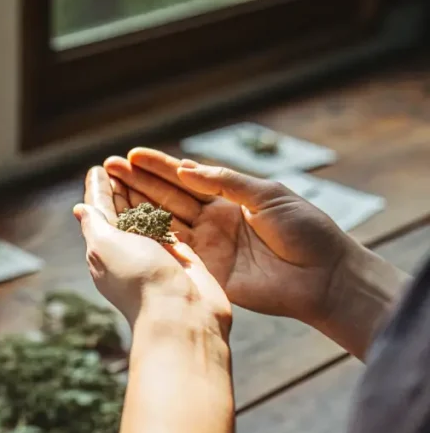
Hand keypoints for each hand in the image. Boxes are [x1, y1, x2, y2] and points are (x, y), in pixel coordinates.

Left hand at [75, 166, 230, 335]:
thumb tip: (80, 209)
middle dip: (120, 188)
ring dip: (145, 195)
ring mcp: (158, 255)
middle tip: (119, 163)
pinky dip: (169, 212)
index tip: (98, 169)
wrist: (182, 315)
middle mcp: (130, 252)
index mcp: (105, 250)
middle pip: (123, 212)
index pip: (99, 213)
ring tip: (142, 172)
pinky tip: (170, 198)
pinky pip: (174, 229)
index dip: (98, 191)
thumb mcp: (105, 246)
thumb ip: (94, 225)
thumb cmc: (139, 279)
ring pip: (149, 218)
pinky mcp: (184, 259)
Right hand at [103, 148, 363, 336]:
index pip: (186, 178)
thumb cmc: (305, 231)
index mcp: (229, 199)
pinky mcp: (206, 271)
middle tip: (109, 168)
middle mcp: (213, 221)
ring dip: (136, 208)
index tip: (131, 156)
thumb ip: (225, 182)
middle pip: (167, 197)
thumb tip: (187, 169)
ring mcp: (207, 247)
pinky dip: (150, 239)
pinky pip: (173, 252)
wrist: (324, 276)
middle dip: (138, 183)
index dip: (158, 167)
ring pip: (164, 222)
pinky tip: (127, 226)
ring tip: (109, 192)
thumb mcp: (267, 195)